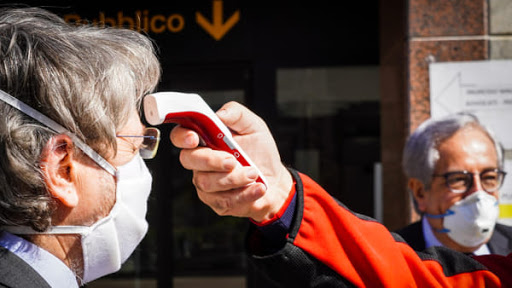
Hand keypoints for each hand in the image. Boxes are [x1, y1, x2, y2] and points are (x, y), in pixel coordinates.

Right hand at [170, 101, 292, 221]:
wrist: (276, 180)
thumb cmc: (260, 152)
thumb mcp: (254, 126)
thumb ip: (236, 114)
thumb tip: (219, 114)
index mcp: (205, 140)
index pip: (180, 136)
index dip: (182, 137)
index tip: (195, 138)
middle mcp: (200, 162)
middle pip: (188, 160)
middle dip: (211, 160)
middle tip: (233, 161)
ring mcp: (206, 183)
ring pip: (207, 183)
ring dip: (234, 178)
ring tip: (253, 174)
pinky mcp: (216, 202)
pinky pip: (223, 200)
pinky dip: (244, 194)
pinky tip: (257, 187)